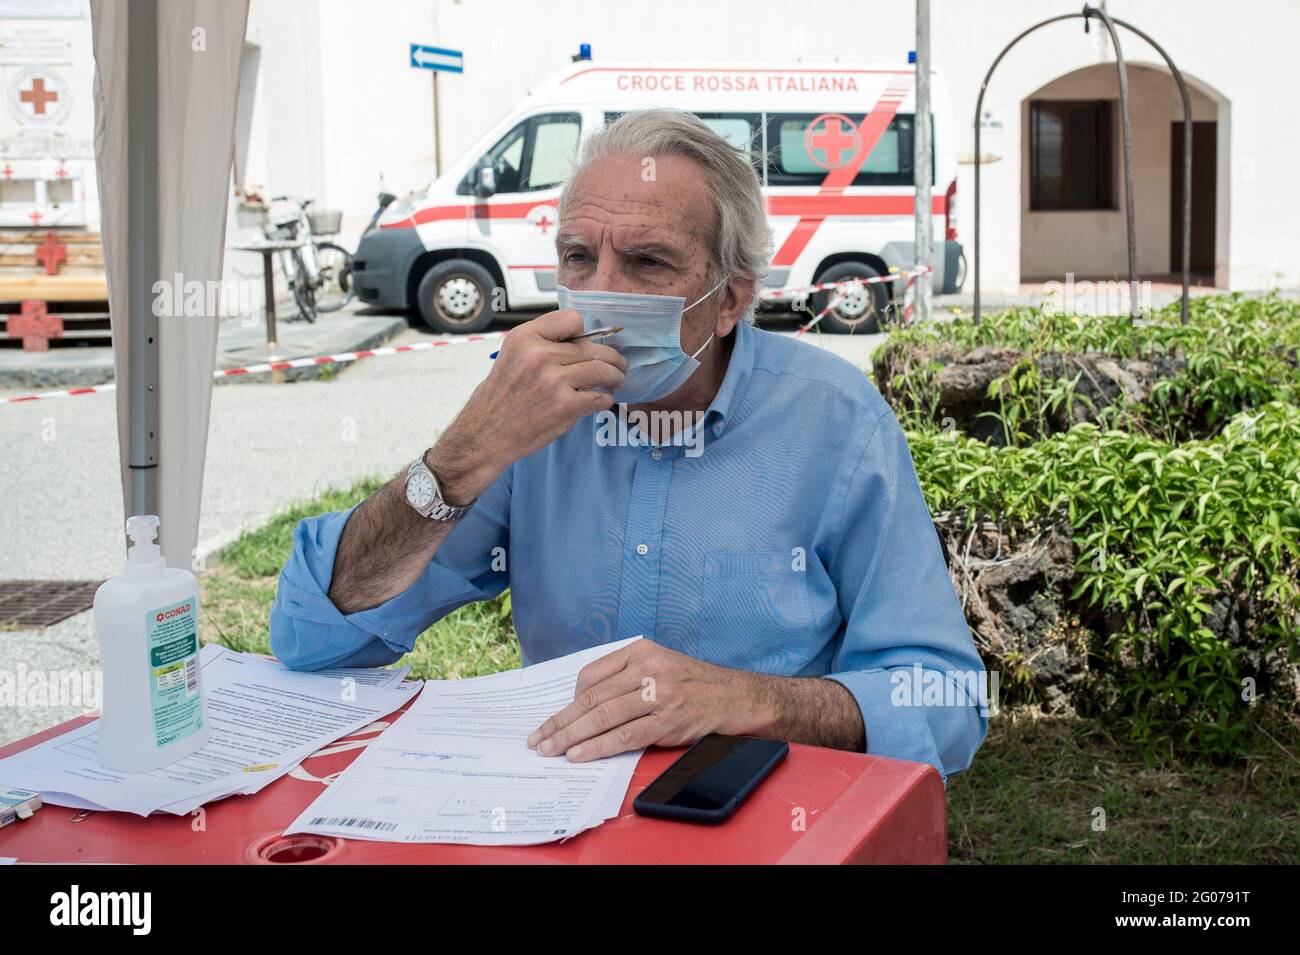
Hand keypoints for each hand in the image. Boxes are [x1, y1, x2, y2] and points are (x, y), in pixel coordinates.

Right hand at [428, 309, 625, 503]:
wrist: (486, 434)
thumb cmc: (500, 397)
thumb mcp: (512, 356)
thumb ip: (542, 344)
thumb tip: (582, 341)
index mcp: (525, 338)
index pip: (571, 319)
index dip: (585, 332)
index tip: (589, 343)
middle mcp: (539, 355)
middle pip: (592, 347)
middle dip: (611, 357)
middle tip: (619, 364)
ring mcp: (554, 381)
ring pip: (601, 370)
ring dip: (615, 376)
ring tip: (618, 379)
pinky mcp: (565, 406)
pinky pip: (599, 397)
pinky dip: (606, 399)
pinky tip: (603, 400)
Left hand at [527, 639, 771, 761]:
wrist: (733, 697)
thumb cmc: (690, 684)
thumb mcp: (657, 665)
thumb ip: (624, 677)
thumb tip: (583, 704)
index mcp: (639, 651)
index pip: (590, 675)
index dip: (568, 701)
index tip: (554, 719)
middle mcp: (647, 669)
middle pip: (591, 698)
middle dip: (561, 722)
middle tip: (539, 739)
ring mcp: (657, 694)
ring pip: (603, 717)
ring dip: (572, 737)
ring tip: (551, 750)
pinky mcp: (666, 720)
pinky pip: (624, 736)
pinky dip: (598, 747)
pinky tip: (580, 755)